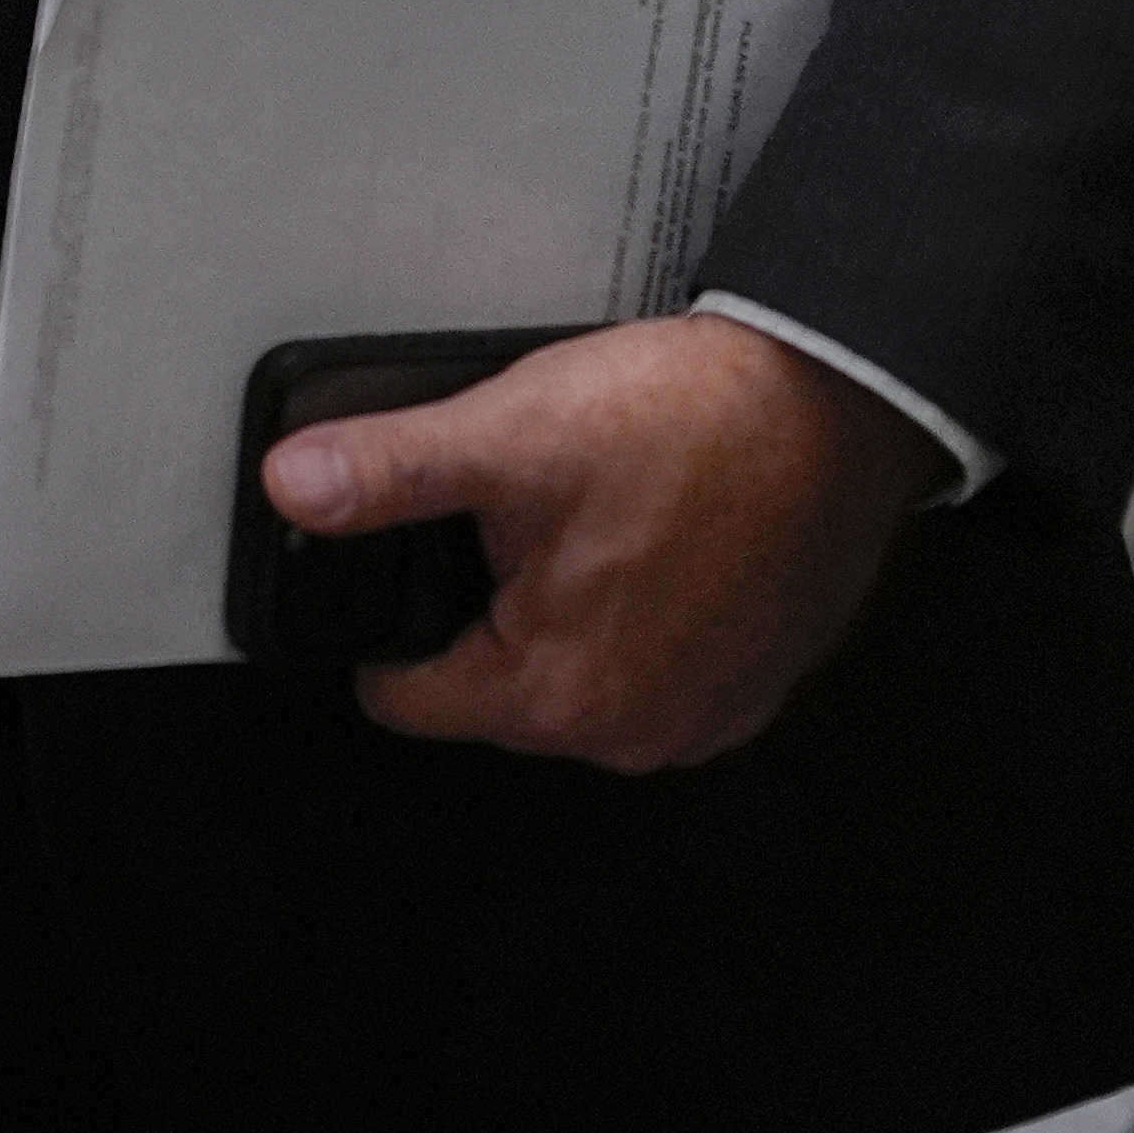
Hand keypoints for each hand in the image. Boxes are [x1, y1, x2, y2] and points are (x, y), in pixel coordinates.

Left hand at [261, 311, 938, 773]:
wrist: (841, 399)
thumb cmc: (693, 423)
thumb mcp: (510, 433)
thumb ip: (388, 472)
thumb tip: (292, 486)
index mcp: (554, 696)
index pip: (403, 697)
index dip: (384, 619)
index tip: (409, 552)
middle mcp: (629, 732)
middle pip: (487, 684)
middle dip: (481, 603)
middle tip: (518, 509)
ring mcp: (699, 714)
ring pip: (569, 670)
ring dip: (561, 606)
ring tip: (589, 513)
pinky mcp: (750, 681)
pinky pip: (649, 659)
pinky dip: (636, 609)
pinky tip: (651, 533)